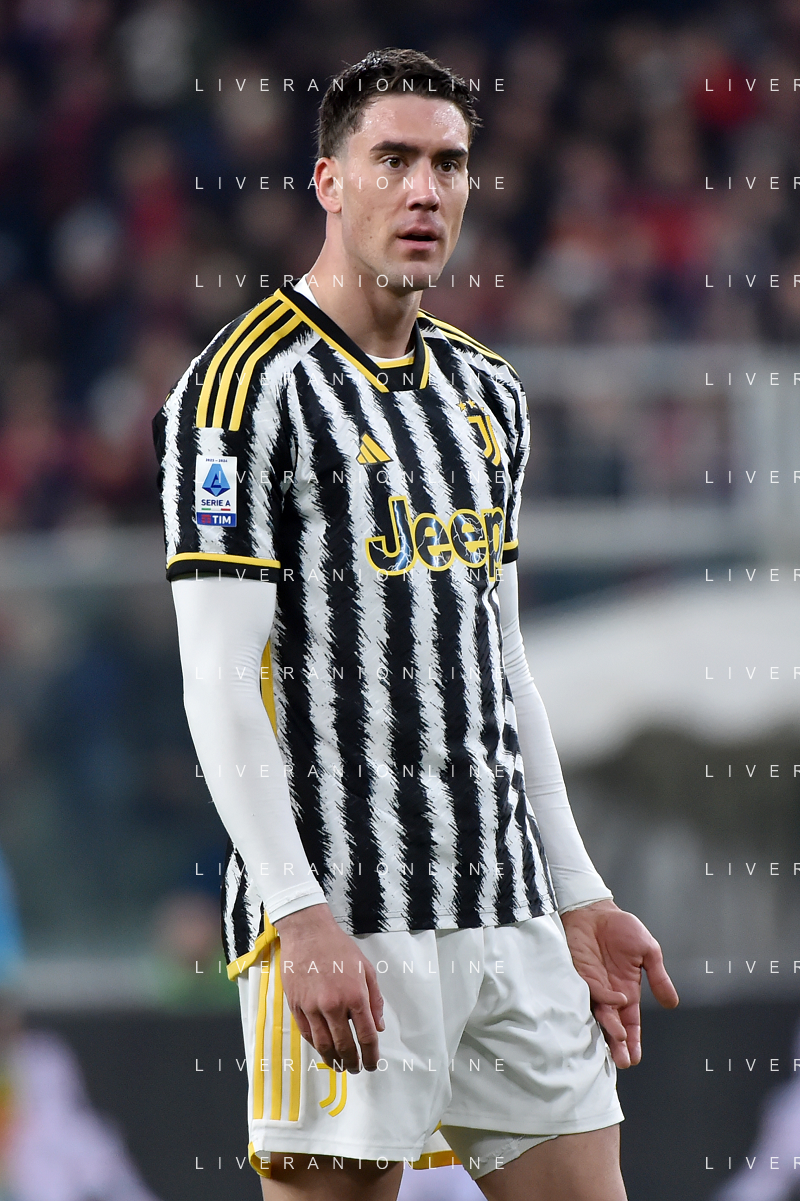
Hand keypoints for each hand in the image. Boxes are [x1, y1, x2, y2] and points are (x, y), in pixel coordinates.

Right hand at [273, 904, 384, 1073]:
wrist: (307, 932)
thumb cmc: (339, 948)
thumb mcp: (366, 969)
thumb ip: (375, 999)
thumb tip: (378, 1026)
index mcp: (355, 996)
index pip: (366, 1036)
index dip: (371, 1055)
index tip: (372, 1064)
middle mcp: (333, 1005)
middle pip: (344, 1045)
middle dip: (353, 1062)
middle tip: (356, 1069)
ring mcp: (312, 1007)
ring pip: (323, 1045)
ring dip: (333, 1060)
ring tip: (340, 1066)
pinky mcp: (296, 1006)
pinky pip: (307, 1034)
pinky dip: (316, 1046)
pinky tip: (323, 1050)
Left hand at [560, 900, 678, 1068]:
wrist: (596, 911)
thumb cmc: (621, 928)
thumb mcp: (649, 952)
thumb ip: (659, 977)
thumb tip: (672, 1002)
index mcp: (627, 991)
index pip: (630, 1023)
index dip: (633, 1040)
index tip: (635, 1058)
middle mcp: (610, 993)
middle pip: (614, 1025)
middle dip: (618, 1045)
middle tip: (623, 1061)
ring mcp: (595, 986)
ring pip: (601, 1015)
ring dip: (609, 1030)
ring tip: (619, 1044)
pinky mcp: (581, 976)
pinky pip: (594, 992)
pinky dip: (606, 999)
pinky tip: (617, 1002)